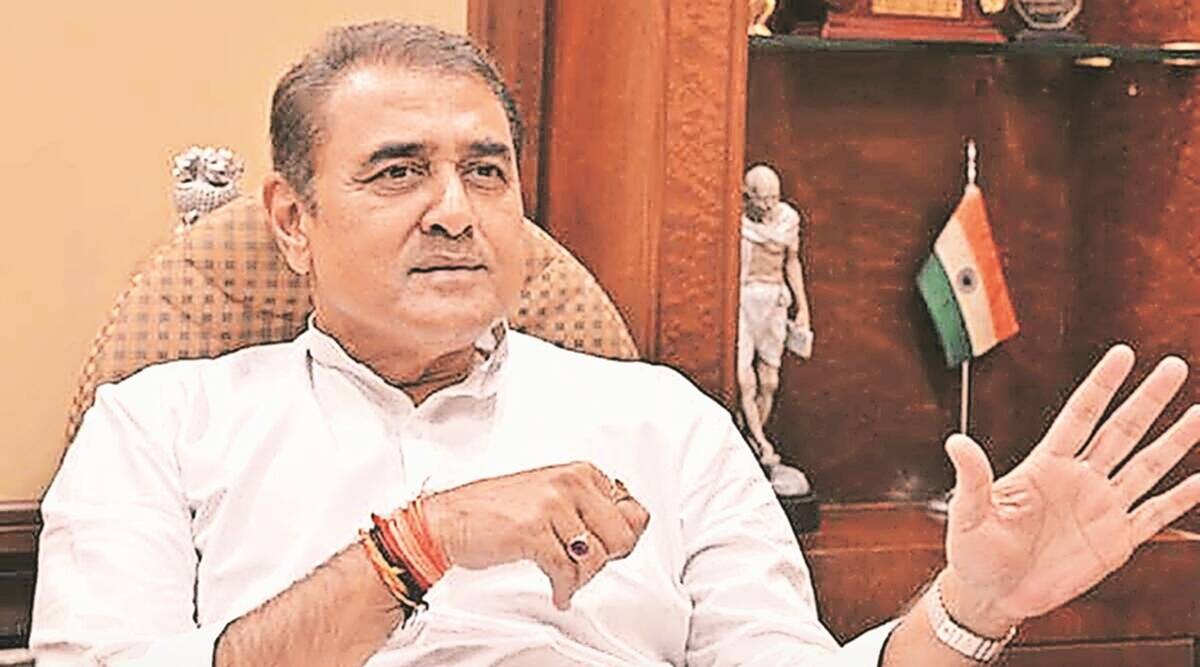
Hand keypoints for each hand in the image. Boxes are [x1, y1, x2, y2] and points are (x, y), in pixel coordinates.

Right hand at [422, 462, 649, 609]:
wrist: (448, 520)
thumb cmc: (495, 510)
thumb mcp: (552, 496)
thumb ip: (590, 508)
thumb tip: (631, 528)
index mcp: (579, 472)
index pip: (632, 509)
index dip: (622, 538)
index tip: (609, 549)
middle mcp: (570, 483)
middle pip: (621, 535)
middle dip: (606, 560)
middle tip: (586, 568)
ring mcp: (552, 505)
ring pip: (596, 556)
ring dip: (582, 578)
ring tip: (567, 579)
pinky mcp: (533, 531)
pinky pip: (566, 571)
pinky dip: (564, 589)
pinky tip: (558, 592)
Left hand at [941, 345, 1199, 634]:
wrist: (992, 595)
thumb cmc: (973, 551)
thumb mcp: (968, 513)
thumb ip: (972, 478)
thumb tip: (955, 441)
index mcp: (1045, 465)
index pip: (1080, 415)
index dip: (1102, 385)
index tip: (1123, 354)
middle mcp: (1079, 478)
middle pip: (1122, 430)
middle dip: (1148, 399)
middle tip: (1175, 367)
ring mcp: (1101, 507)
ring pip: (1146, 466)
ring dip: (1174, 441)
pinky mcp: (1116, 541)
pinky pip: (1155, 514)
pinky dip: (1180, 498)